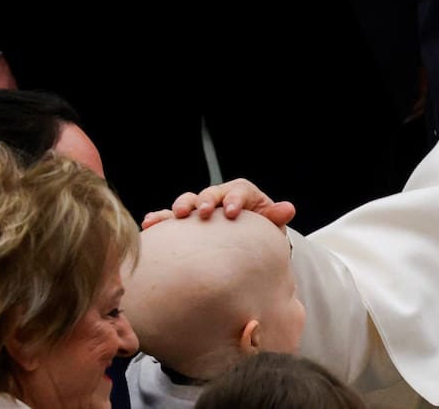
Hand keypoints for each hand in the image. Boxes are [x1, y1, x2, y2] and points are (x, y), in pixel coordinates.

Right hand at [141, 178, 294, 228]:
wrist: (246, 248)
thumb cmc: (260, 235)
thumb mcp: (271, 227)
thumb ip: (276, 217)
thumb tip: (288, 209)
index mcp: (242, 195)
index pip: (239, 190)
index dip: (235, 198)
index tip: (232, 212)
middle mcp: (220, 198)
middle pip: (210, 192)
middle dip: (206, 201)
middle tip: (204, 213)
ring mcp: (201, 210)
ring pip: (189, 202)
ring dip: (181, 207)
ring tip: (177, 215)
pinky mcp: (187, 224)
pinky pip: (171, 218)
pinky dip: (161, 218)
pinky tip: (151, 224)